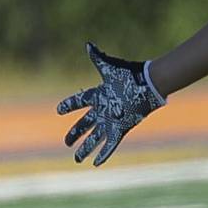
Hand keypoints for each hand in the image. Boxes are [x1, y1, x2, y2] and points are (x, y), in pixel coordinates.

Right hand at [56, 42, 165, 165]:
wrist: (149, 85)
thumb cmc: (130, 75)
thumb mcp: (109, 67)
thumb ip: (97, 57)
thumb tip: (88, 45)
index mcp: (99, 95)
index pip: (79, 101)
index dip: (68, 105)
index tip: (58, 110)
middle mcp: (103, 110)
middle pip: (84, 125)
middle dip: (74, 134)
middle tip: (67, 142)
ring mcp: (111, 120)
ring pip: (94, 137)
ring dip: (85, 148)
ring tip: (78, 159)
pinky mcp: (121, 128)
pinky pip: (110, 143)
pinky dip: (103, 153)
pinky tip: (96, 163)